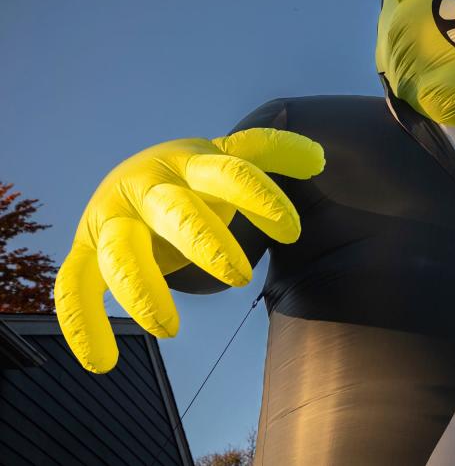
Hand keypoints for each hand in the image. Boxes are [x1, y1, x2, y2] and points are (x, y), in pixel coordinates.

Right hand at [55, 128, 324, 373]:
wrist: (131, 178)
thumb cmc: (198, 179)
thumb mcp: (230, 157)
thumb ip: (271, 153)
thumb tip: (319, 157)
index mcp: (193, 163)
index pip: (232, 172)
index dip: (261, 198)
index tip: (293, 233)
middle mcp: (151, 186)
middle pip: (177, 212)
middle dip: (206, 244)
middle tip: (240, 277)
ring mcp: (114, 217)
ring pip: (121, 253)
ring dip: (144, 291)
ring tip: (170, 330)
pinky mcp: (86, 249)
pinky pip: (74, 287)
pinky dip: (82, 324)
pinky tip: (103, 363)